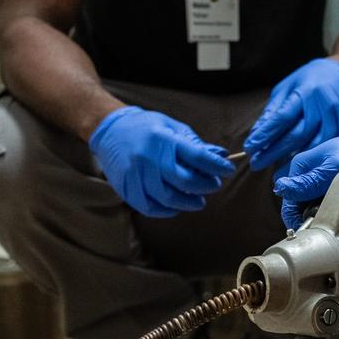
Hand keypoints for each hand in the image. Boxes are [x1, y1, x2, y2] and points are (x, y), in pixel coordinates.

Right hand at [88, 106, 233, 217]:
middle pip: (185, 181)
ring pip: (169, 198)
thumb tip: (222, 156)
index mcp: (163, 139)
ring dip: (189, 203)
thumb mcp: (172, 127)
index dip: (216, 165)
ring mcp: (136, 175)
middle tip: (214, 185)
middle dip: (205, 186)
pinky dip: (168, 211)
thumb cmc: (146, 128)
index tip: (228, 169)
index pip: (197, 156)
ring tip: (199, 200)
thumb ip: (196, 144)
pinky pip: (151, 207)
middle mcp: (148, 158)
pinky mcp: (127, 189)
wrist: (109, 131)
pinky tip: (177, 206)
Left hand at [243, 57, 338, 172]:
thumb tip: (256, 134)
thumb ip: (273, 111)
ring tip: (278, 171)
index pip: (281, 118)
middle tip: (256, 164)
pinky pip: (332, 147)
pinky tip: (303, 165)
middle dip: (274, 152)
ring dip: (295, 161)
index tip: (250, 148)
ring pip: (316, 146)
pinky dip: (316, 159)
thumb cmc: (310, 81)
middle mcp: (323, 105)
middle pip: (297, 135)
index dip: (264, 135)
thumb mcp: (287, 87)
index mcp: (306, 92)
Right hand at [272, 118, 338, 228]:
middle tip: (327, 218)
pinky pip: (324, 206)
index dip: (295, 215)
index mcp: (301, 167)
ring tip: (337, 213)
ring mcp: (319, 182)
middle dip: (308, 215)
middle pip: (297, 205)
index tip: (309, 224)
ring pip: (310, 208)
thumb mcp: (335, 168)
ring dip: (320, 215)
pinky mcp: (332, 189)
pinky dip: (330, 212)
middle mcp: (307, 175)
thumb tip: (281, 188)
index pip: (287, 198)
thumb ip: (309, 182)